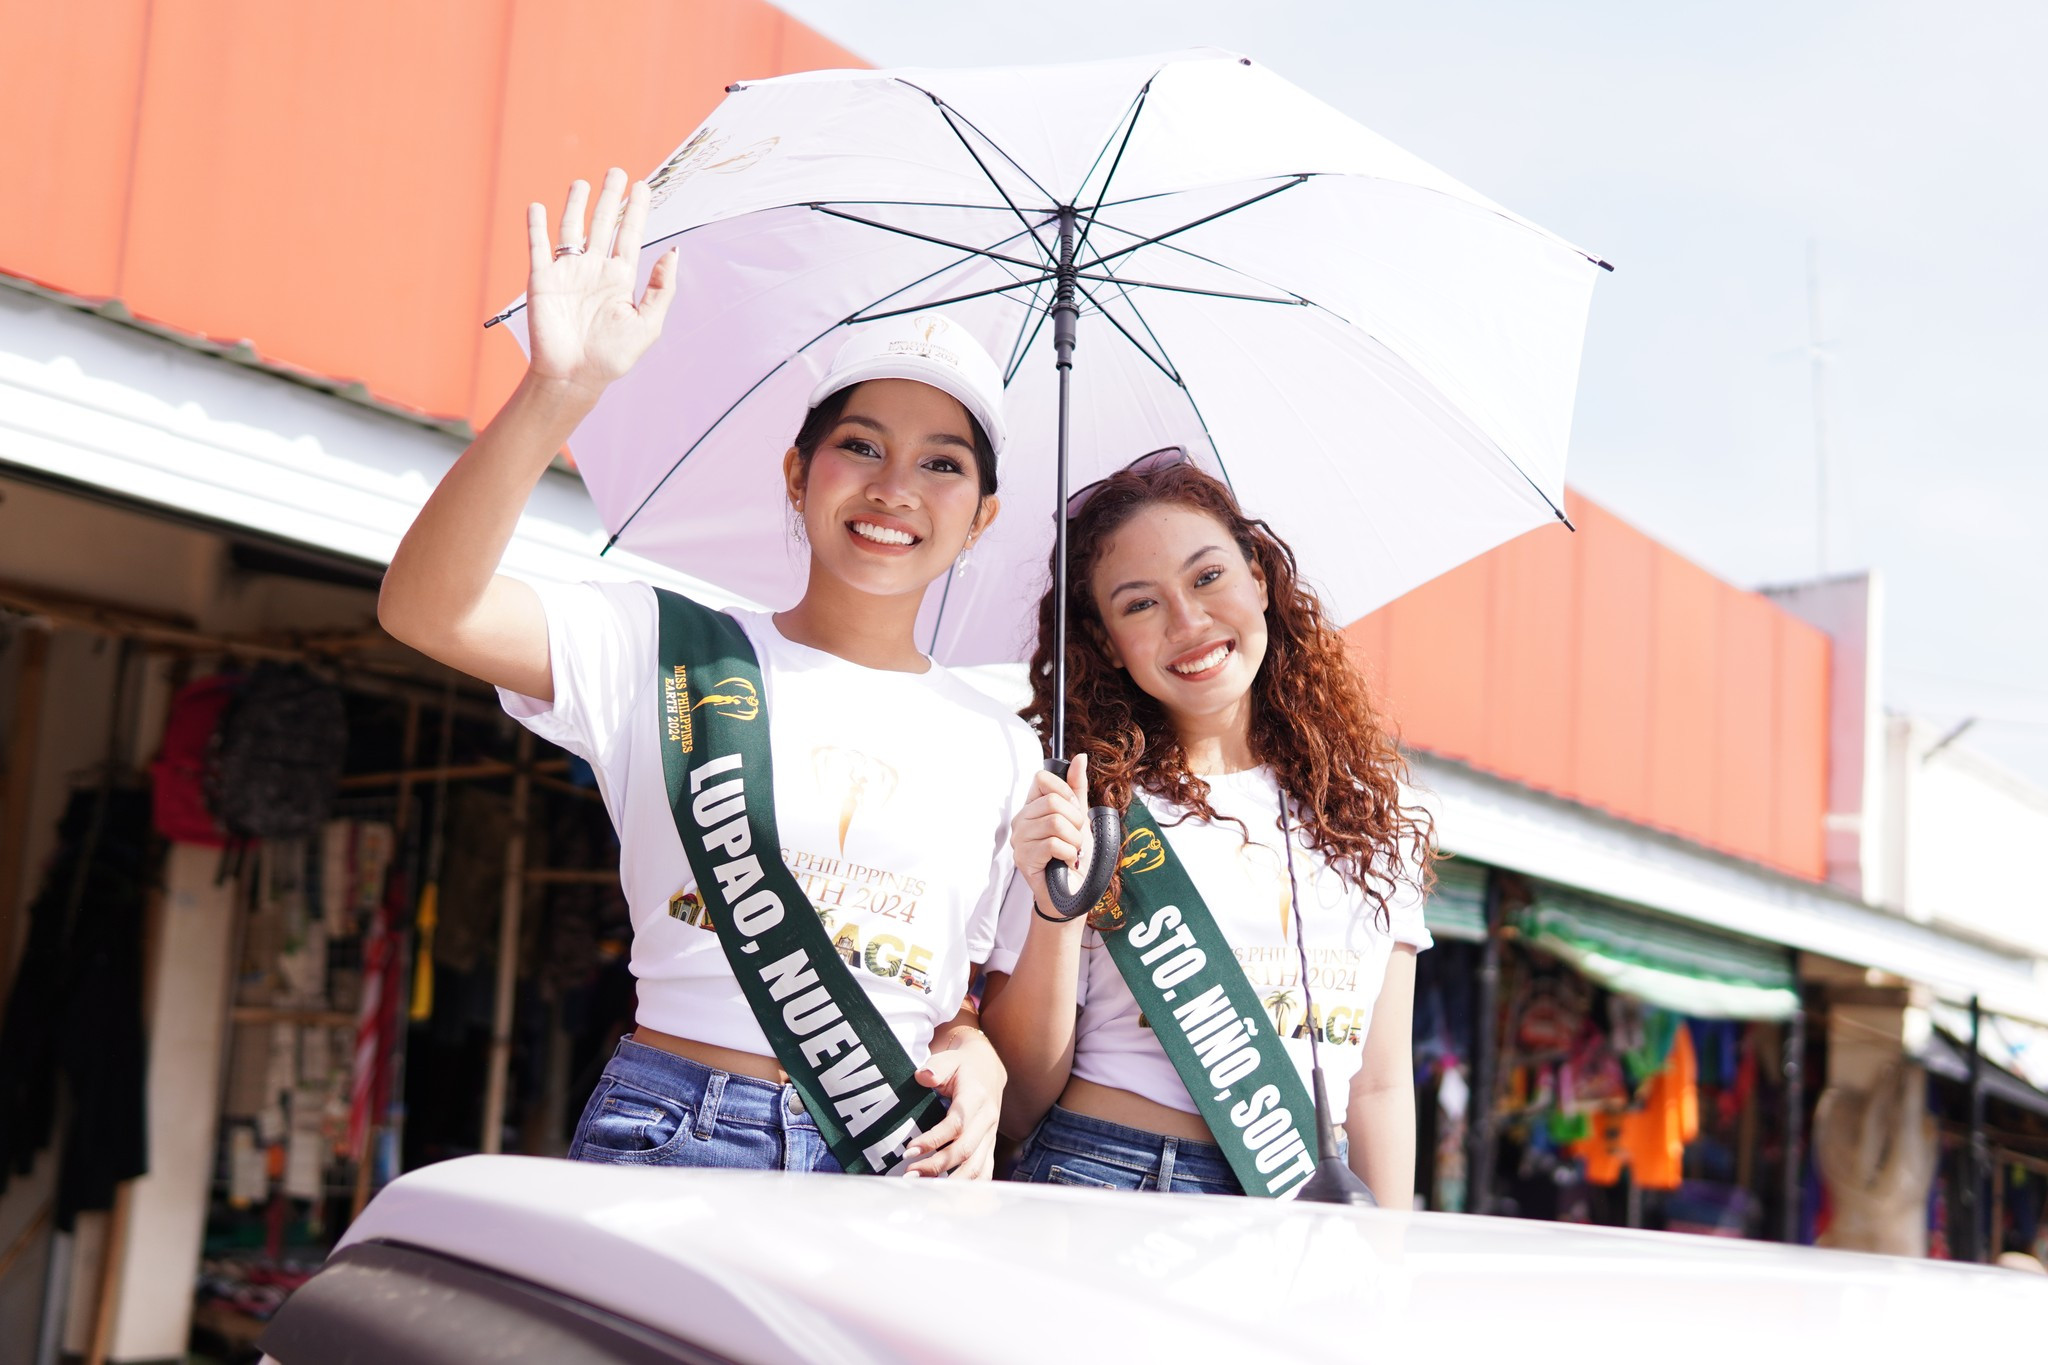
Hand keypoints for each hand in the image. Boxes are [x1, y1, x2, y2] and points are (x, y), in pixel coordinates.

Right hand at [524, 168, 677, 398]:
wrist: (573, 377)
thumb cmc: (612, 357)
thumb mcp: (647, 324)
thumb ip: (661, 288)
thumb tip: (673, 252)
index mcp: (620, 278)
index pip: (630, 234)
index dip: (636, 210)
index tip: (642, 186)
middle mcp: (594, 269)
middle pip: (602, 224)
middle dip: (609, 198)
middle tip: (616, 172)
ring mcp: (568, 272)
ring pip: (571, 229)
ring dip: (576, 205)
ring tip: (582, 182)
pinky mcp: (542, 279)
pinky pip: (538, 247)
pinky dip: (536, 226)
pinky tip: (538, 206)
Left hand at [903, 1030, 1005, 1178]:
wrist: (987, 1069)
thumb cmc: (961, 1066)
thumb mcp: (948, 1059)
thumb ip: (936, 1067)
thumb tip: (923, 1076)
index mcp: (976, 1097)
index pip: (957, 1124)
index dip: (934, 1140)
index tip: (909, 1150)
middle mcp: (987, 1119)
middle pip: (965, 1150)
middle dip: (936, 1166)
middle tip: (909, 1174)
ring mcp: (991, 1136)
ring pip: (977, 1167)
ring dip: (951, 1183)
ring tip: (923, 1190)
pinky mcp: (989, 1147)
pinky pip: (984, 1173)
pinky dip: (970, 1190)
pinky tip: (950, 1201)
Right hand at [1011, 753, 1090, 908]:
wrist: (1076, 891)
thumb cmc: (1075, 855)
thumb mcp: (1080, 817)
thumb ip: (1077, 788)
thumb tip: (1080, 758)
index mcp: (1032, 807)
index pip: (1042, 778)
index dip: (1065, 791)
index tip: (1073, 810)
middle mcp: (1021, 821)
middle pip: (1053, 802)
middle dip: (1075, 821)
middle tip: (1074, 836)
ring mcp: (1019, 840)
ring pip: (1055, 822)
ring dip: (1074, 839)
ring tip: (1071, 850)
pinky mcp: (1024, 858)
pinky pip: (1053, 843)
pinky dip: (1069, 853)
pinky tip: (1065, 861)